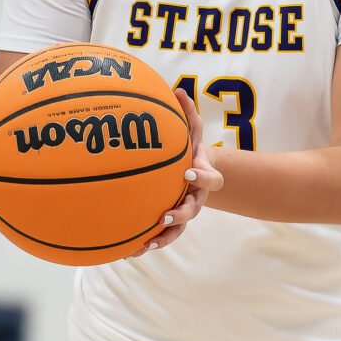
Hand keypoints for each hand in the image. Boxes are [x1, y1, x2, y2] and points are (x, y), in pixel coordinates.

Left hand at [126, 88, 223, 257]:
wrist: (191, 169)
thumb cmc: (189, 147)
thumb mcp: (191, 129)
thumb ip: (187, 112)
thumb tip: (178, 89)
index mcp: (204, 174)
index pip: (212, 178)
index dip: (202, 176)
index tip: (187, 172)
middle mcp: (196, 196)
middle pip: (194, 210)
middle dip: (180, 214)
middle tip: (165, 215)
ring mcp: (183, 211)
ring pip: (177, 229)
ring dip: (164, 237)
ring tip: (147, 242)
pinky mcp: (169, 222)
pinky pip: (161, 236)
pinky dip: (147, 243)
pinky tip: (128, 251)